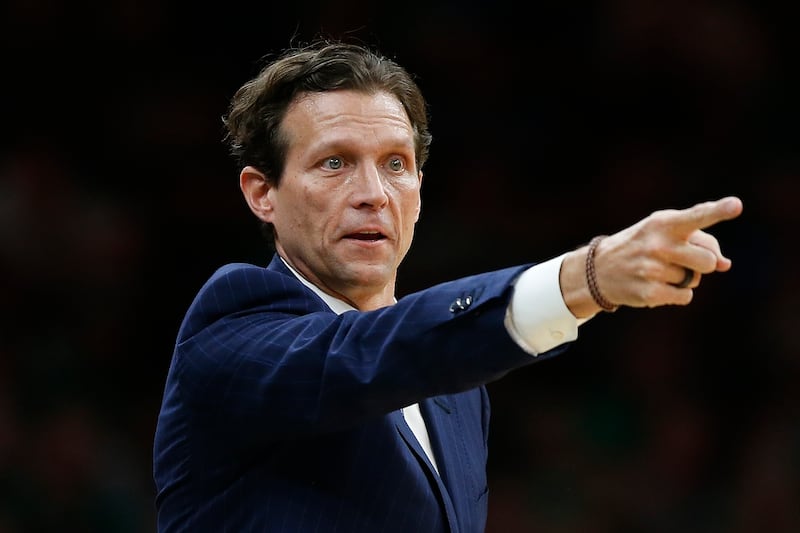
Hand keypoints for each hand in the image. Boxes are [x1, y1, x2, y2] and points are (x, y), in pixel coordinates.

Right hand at [561, 196, 742, 315]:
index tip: (736, 205)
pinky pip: (686, 296)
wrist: (599, 270)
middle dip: (700, 264)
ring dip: (684, 278)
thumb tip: (726, 264)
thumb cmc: (642, 245)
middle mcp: (658, 244)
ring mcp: (652, 269)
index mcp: (664, 223)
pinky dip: (676, 294)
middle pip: (708, 261)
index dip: (718, 211)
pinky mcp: (649, 292)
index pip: (696, 216)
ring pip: (695, 280)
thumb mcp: (665, 232)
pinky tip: (655, 285)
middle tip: (678, 260)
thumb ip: (699, 240)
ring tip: (658, 271)